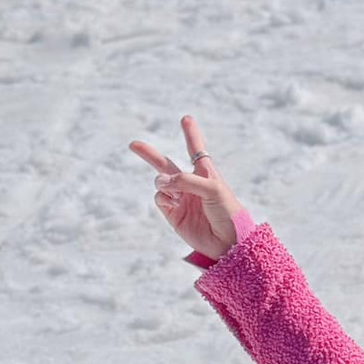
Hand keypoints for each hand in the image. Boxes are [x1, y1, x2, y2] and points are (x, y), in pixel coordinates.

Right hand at [127, 114, 245, 259]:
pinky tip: (174, 202)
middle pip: (166, 164)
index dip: (191, 134)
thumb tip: (162, 182)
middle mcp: (191, 184)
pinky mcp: (173, 214)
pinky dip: (163, 196)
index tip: (187, 119)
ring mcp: (180, 199)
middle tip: (133, 145)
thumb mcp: (212, 188)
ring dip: (163, 182)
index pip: (196, 150)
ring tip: (175, 193)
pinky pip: (160, 198)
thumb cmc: (228, 213)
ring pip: (160, 181)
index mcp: (205, 173)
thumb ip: (186, 180)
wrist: (230, 244)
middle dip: (149, 155)